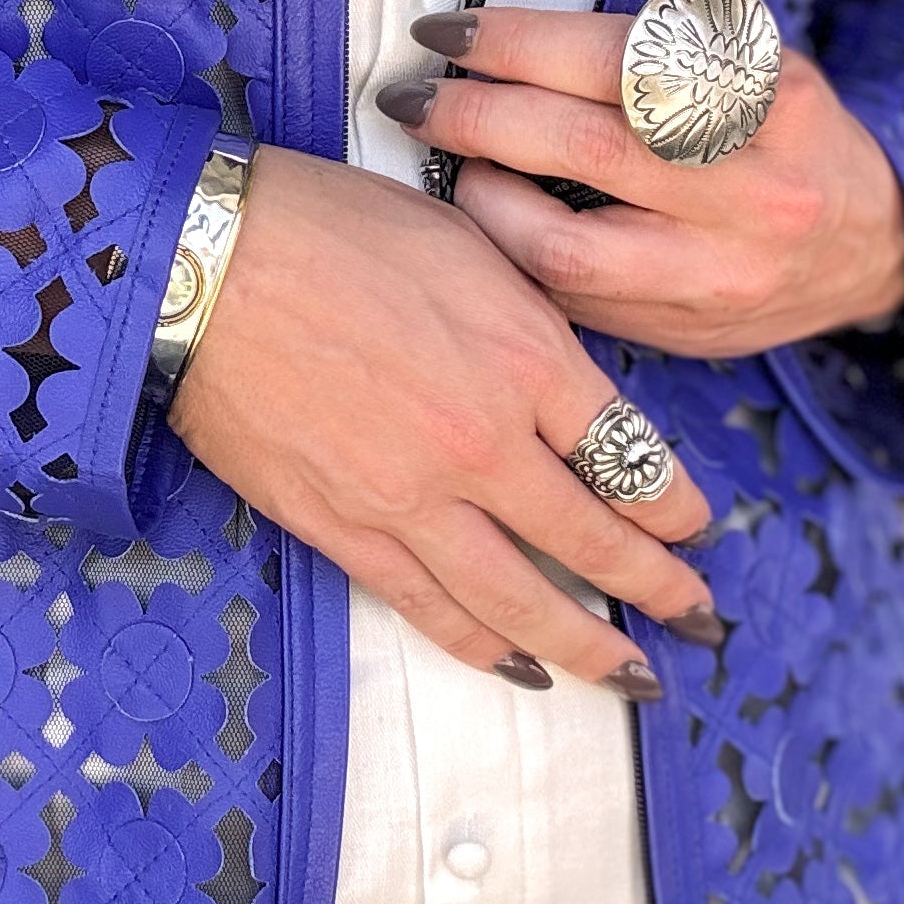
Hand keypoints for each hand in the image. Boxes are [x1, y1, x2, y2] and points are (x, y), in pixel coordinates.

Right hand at [168, 146, 721, 690]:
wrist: (206, 261)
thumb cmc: (331, 227)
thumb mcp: (468, 246)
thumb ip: (530, 325)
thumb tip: (568, 388)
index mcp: (526, 357)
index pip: (633, 456)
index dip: (676, 504)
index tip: (695, 524)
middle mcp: (483, 442)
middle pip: (596, 540)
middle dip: (658, 587)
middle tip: (697, 615)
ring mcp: (411, 497)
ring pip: (521, 598)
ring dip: (586, 646)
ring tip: (631, 676)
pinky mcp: (344, 528)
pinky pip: (431, 608)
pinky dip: (483, 646)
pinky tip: (520, 669)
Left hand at [379, 6, 903, 354]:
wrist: (868, 247)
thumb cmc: (783, 136)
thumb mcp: (753, 62)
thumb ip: (649, 54)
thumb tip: (499, 43)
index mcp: (770, 97)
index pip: (623, 59)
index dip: (520, 44)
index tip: (450, 34)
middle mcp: (752, 189)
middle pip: (585, 148)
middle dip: (478, 117)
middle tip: (416, 98)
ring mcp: (718, 272)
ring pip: (564, 247)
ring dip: (482, 201)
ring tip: (456, 167)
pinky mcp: (684, 329)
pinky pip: (570, 298)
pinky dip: (513, 256)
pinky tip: (490, 223)